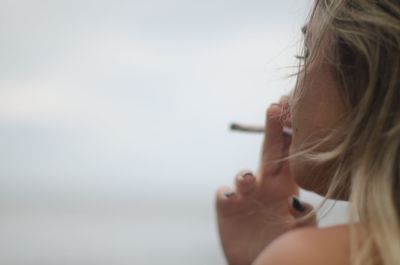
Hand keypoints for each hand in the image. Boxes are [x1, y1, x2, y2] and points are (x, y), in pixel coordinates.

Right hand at [216, 96, 315, 264]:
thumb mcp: (300, 231)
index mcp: (286, 186)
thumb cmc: (282, 243)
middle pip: (270, 153)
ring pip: (244, 175)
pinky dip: (227, 194)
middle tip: (276, 107)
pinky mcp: (227, 208)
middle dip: (273, 130)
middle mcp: (266, 185)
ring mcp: (245, 195)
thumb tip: (301, 203)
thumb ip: (305, 215)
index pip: (292, 156)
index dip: (295, 135)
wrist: (259, 261)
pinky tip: (233, 198)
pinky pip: (224, 195)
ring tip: (249, 179)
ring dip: (246, 173)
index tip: (300, 112)